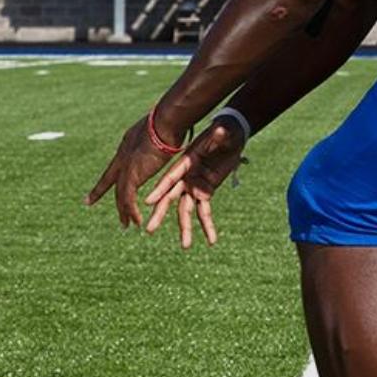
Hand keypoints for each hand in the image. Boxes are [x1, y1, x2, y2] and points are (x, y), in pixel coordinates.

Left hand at [86, 114, 182, 228]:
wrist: (165, 123)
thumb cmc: (169, 123)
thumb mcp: (159, 132)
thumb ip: (158, 140)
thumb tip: (167, 137)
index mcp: (128, 146)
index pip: (113, 165)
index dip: (104, 177)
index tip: (92, 186)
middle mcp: (123, 156)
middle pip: (111, 180)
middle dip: (100, 192)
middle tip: (90, 202)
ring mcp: (126, 166)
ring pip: (119, 192)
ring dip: (123, 210)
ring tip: (126, 224)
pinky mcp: (132, 175)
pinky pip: (128, 198)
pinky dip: (132, 211)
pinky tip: (135, 221)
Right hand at [143, 121, 247, 247]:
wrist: (229, 136)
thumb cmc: (224, 132)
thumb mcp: (222, 134)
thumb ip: (219, 136)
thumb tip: (220, 130)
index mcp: (185, 163)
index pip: (169, 179)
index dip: (159, 191)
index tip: (146, 202)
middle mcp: (186, 177)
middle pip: (170, 199)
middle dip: (160, 214)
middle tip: (149, 229)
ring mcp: (194, 186)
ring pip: (186, 210)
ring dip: (186, 228)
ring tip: (185, 246)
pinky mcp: (206, 191)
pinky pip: (205, 211)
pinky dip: (207, 225)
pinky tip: (211, 240)